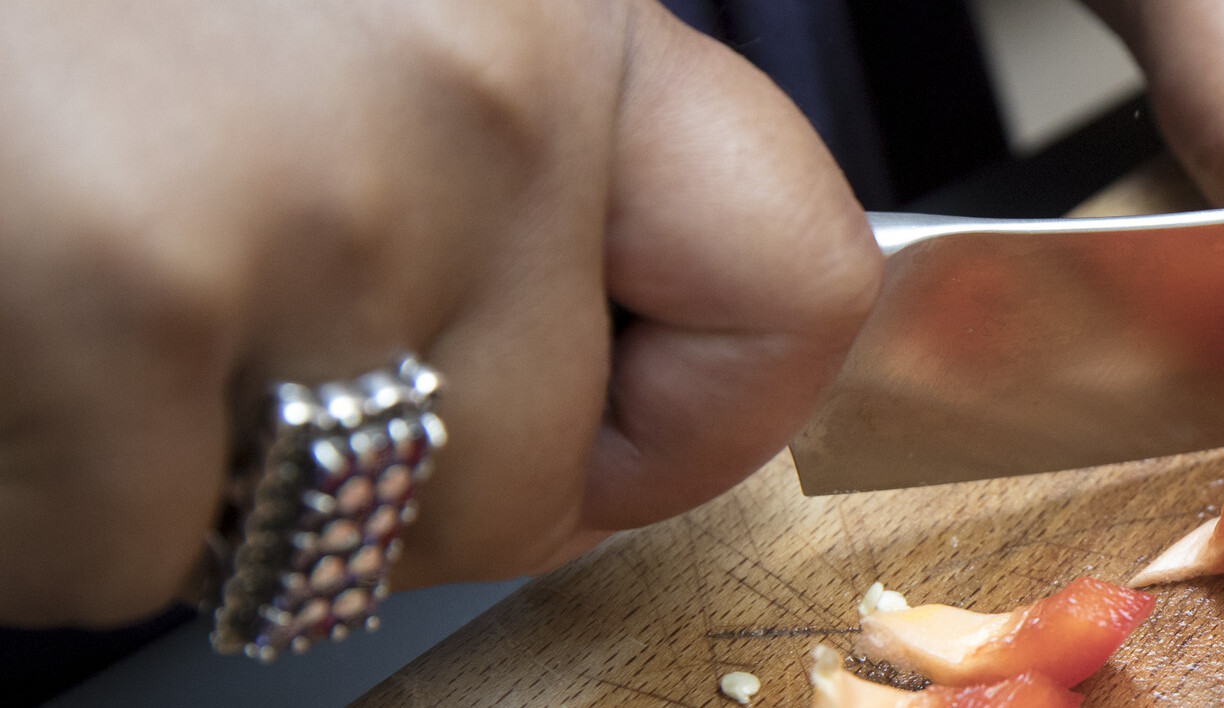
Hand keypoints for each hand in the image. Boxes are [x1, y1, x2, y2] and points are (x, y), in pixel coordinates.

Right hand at [0, 0, 879, 627]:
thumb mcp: (319, 5)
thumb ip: (464, 130)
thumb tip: (557, 334)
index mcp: (547, 0)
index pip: (786, 287)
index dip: (689, 417)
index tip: (607, 431)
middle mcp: (488, 82)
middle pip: (529, 479)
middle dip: (360, 479)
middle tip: (197, 367)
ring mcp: (323, 188)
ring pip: (318, 542)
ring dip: (158, 483)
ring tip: (53, 296)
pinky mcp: (129, 276)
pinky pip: (108, 553)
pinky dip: (14, 495)